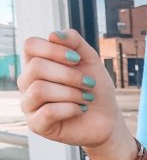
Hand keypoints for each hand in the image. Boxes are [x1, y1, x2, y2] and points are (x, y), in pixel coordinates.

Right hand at [18, 28, 122, 148]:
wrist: (106, 118)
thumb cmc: (95, 88)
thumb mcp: (90, 60)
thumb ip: (74, 42)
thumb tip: (54, 35)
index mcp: (36, 63)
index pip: (31, 45)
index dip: (54, 49)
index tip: (77, 59)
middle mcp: (28, 82)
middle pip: (36, 67)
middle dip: (70, 75)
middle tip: (89, 83)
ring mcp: (29, 104)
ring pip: (40, 89)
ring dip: (71, 93)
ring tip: (87, 98)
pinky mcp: (36, 124)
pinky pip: (47, 112)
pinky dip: (70, 109)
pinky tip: (81, 110)